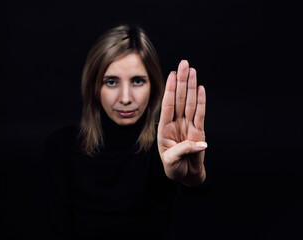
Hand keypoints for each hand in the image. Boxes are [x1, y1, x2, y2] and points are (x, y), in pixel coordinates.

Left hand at [158, 60, 206, 186]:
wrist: (185, 176)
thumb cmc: (174, 168)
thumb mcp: (171, 161)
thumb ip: (182, 150)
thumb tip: (201, 143)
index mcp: (164, 128)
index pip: (168, 104)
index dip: (170, 89)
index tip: (172, 74)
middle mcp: (176, 123)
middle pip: (180, 98)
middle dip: (182, 81)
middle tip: (184, 64)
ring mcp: (188, 126)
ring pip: (190, 102)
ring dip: (191, 87)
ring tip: (192, 71)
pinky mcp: (199, 132)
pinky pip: (201, 114)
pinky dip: (201, 101)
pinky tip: (201, 89)